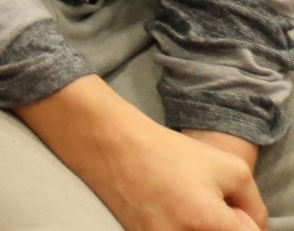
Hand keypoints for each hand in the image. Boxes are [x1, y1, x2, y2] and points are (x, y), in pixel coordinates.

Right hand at [78, 119, 265, 230]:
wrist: (113, 146)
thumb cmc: (172, 152)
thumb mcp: (232, 168)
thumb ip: (255, 207)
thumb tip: (247, 228)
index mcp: (208, 222)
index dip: (241, 222)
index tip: (228, 205)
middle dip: (220, 226)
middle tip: (205, 204)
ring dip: (197, 227)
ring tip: (185, 207)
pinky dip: (176, 228)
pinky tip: (168, 209)